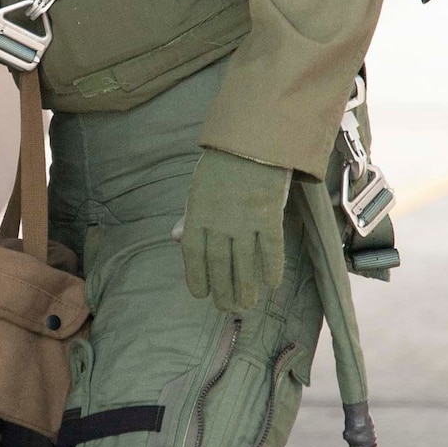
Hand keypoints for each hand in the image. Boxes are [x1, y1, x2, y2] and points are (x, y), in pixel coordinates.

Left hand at [180, 149, 290, 314]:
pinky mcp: (270, 215)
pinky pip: (271, 249)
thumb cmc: (224, 163)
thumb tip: (175, 239)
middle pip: (219, 264)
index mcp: (197, 213)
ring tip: (247, 304)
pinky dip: (272, 268)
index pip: (193, 254)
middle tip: (228, 308)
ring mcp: (245, 219)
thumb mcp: (199, 187)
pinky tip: (272, 283)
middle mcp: (219, 221)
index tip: (202, 295)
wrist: (253, 138)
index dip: (196, 277)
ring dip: (246, 287)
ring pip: (244, 263)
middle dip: (223, 290)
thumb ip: (190, 216)